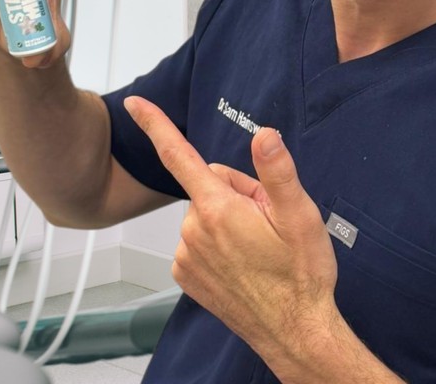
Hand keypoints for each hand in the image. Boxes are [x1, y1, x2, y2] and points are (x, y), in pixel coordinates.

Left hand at [124, 96, 339, 357]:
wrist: (295, 331)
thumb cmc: (300, 273)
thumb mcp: (300, 215)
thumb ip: (276, 171)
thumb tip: (263, 134)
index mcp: (219, 208)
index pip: (179, 155)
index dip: (155, 125)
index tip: (135, 104)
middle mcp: (194, 230)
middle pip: (210, 185)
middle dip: (237, 192)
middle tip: (268, 220)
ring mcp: (187, 256)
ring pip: (206, 214)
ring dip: (229, 220)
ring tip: (259, 245)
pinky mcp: (187, 277)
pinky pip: (198, 240)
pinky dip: (218, 243)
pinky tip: (243, 260)